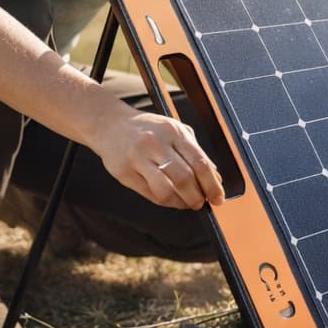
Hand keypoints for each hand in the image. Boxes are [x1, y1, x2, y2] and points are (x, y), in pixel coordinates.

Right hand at [95, 108, 224, 209]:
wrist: (109, 123)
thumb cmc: (146, 128)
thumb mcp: (174, 130)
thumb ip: (195, 151)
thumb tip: (215, 176)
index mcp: (173, 131)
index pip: (199, 162)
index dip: (212, 184)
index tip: (218, 197)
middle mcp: (156, 144)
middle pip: (184, 178)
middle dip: (198, 196)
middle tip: (202, 202)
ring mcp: (138, 158)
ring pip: (166, 190)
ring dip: (181, 203)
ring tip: (186, 203)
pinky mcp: (125, 172)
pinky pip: (150, 194)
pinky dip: (166, 202)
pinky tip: (170, 199)